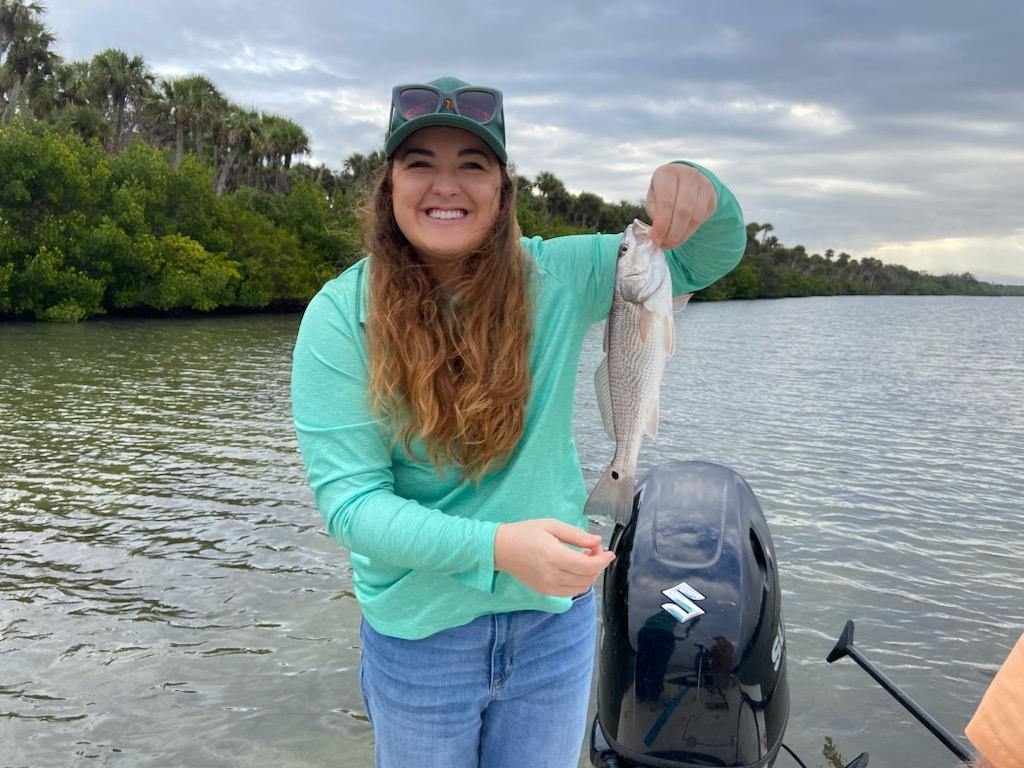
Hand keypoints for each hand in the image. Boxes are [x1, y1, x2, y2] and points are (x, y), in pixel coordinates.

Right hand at [493, 519, 614, 596]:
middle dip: (598, 564)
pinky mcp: (545, 592)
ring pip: (581, 587)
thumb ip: (576, 535)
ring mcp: (548, 587)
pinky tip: (575, 569)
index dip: (603, 560)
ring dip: (590, 574)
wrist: (500, 549)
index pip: (588, 566)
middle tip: (594, 549)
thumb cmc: (525, 532)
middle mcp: (553, 576)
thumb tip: (596, 541)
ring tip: (585, 558)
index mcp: (555, 557)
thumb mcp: (551, 525)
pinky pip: (570, 592)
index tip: (609, 551)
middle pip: (587, 578)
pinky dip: (579, 582)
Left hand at [645, 163, 716, 250]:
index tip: (656, 239)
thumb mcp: (654, 197)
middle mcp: (688, 175)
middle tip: (664, 244)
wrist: (685, 179)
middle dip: (673, 233)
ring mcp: (703, 184)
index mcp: (668, 173)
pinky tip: (681, 236)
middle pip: (683, 211)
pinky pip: (702, 218)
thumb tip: (657, 233)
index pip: (666, 203)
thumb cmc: (665, 190)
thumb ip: (655, 212)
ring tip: (671, 243)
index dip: (661, 225)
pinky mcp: (712, 195)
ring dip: (682, 235)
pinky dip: (690, 231)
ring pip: (695, 216)